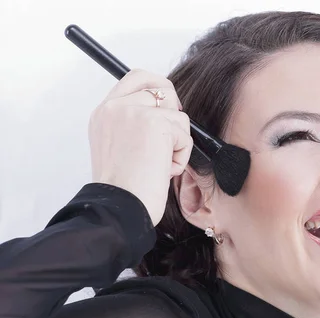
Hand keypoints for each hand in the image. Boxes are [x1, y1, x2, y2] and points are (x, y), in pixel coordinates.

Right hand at [88, 69, 192, 225]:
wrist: (120, 207)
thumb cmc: (123, 189)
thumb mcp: (118, 147)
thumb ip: (132, 124)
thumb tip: (163, 113)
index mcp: (103, 113)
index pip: (135, 78)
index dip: (157, 87)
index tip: (168, 106)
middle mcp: (115, 107)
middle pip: (161, 86)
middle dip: (174, 111)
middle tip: (172, 137)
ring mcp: (134, 112)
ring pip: (177, 115)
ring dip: (176, 143)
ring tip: (158, 165)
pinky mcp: (155, 123)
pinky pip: (185, 134)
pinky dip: (181, 157)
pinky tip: (162, 171)